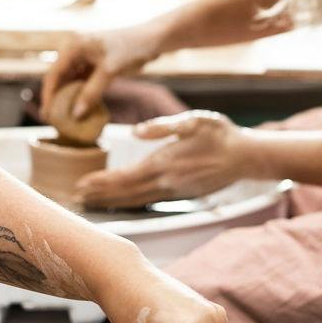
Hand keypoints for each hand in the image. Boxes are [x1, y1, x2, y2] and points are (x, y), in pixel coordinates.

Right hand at [40, 25, 162, 124]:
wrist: (152, 39)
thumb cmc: (131, 49)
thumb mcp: (110, 71)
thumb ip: (92, 92)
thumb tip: (76, 114)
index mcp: (73, 46)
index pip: (54, 74)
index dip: (49, 96)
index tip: (47, 115)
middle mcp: (75, 50)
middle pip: (59, 77)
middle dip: (56, 98)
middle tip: (53, 120)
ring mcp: (84, 57)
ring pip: (70, 80)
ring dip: (68, 97)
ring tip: (64, 118)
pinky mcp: (94, 64)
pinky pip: (82, 81)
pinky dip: (80, 94)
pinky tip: (79, 108)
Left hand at [77, 111, 250, 208]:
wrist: (246, 156)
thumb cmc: (220, 134)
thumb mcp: (194, 120)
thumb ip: (163, 126)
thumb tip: (135, 132)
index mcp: (165, 163)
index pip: (125, 177)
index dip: (102, 182)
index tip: (81, 183)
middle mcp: (166, 182)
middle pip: (125, 193)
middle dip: (100, 195)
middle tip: (76, 197)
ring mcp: (173, 191)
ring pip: (135, 200)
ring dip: (112, 201)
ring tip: (91, 202)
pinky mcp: (180, 194)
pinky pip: (148, 200)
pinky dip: (129, 202)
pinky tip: (121, 201)